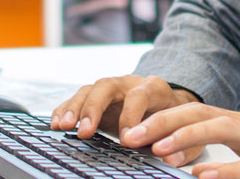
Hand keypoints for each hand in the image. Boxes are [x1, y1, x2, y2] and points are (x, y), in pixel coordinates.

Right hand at [50, 75, 199, 154]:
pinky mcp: (97, 99)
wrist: (169, 105)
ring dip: (74, 109)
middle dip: (94, 108)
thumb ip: (180, 143)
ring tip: (63, 127)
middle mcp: (129, 83)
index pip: (140, 94)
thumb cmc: (175, 119)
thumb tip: (169, 156)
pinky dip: (64, 109)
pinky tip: (55, 124)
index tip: (127, 141)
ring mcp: (110, 89)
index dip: (132, 116)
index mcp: (154, 87)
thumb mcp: (184, 129)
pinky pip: (77, 99)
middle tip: (85, 132)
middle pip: (106, 85)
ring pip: (88, 90)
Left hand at [120, 102, 239, 178]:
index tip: (131, 131)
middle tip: (129, 135)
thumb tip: (190, 170)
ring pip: (222, 128)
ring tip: (157, 148)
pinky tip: (202, 176)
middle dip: (162, 121)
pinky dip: (227, 170)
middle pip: (200, 112)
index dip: (162, 118)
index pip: (194, 112)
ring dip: (186, 137)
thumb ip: (225, 160)